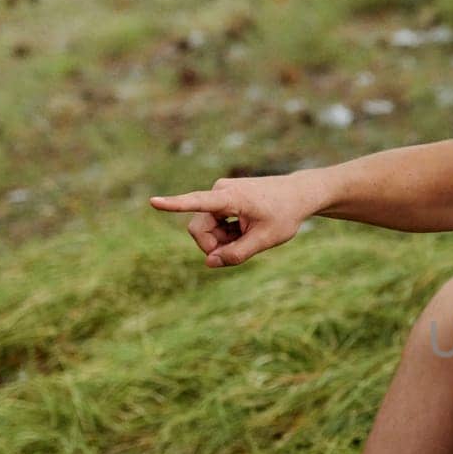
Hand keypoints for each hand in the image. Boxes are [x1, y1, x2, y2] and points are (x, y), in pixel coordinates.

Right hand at [149, 175, 318, 266]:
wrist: (298, 194)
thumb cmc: (285, 215)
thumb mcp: (265, 240)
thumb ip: (238, 254)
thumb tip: (209, 262)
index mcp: (231, 197)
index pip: (198, 202)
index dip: (174, 204)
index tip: (154, 201)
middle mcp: (220, 190)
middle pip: (199, 229)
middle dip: (213, 246)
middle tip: (238, 252)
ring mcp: (220, 193)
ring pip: (206, 228)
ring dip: (222, 240)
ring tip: (247, 237)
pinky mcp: (222, 198)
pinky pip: (213, 222)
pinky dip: (226, 233)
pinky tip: (244, 231)